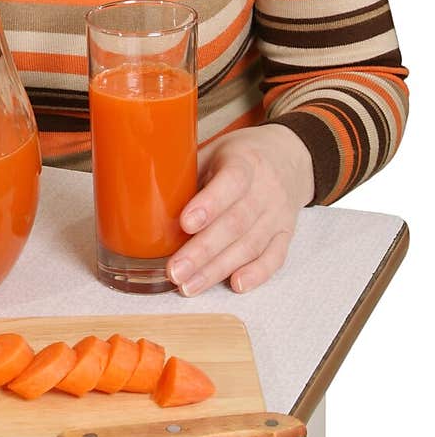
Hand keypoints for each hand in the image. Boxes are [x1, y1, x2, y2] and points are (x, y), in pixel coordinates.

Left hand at [166, 123, 314, 295]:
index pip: (231, 182)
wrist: (289, 158)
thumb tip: (146, 194)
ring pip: (251, 245)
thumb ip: (189, 171)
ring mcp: (278, 214)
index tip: (184, 224)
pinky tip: (235, 285)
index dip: (209, 204)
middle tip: (175, 271)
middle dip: (203, 250)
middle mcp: (266, 189)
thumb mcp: (215, 150)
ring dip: (219, 269)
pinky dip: (257, 273)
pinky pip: (275, 257)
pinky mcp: (286, 234)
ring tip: (189, 285)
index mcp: (245, 161)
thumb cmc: (240, 156)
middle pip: (236, 223)